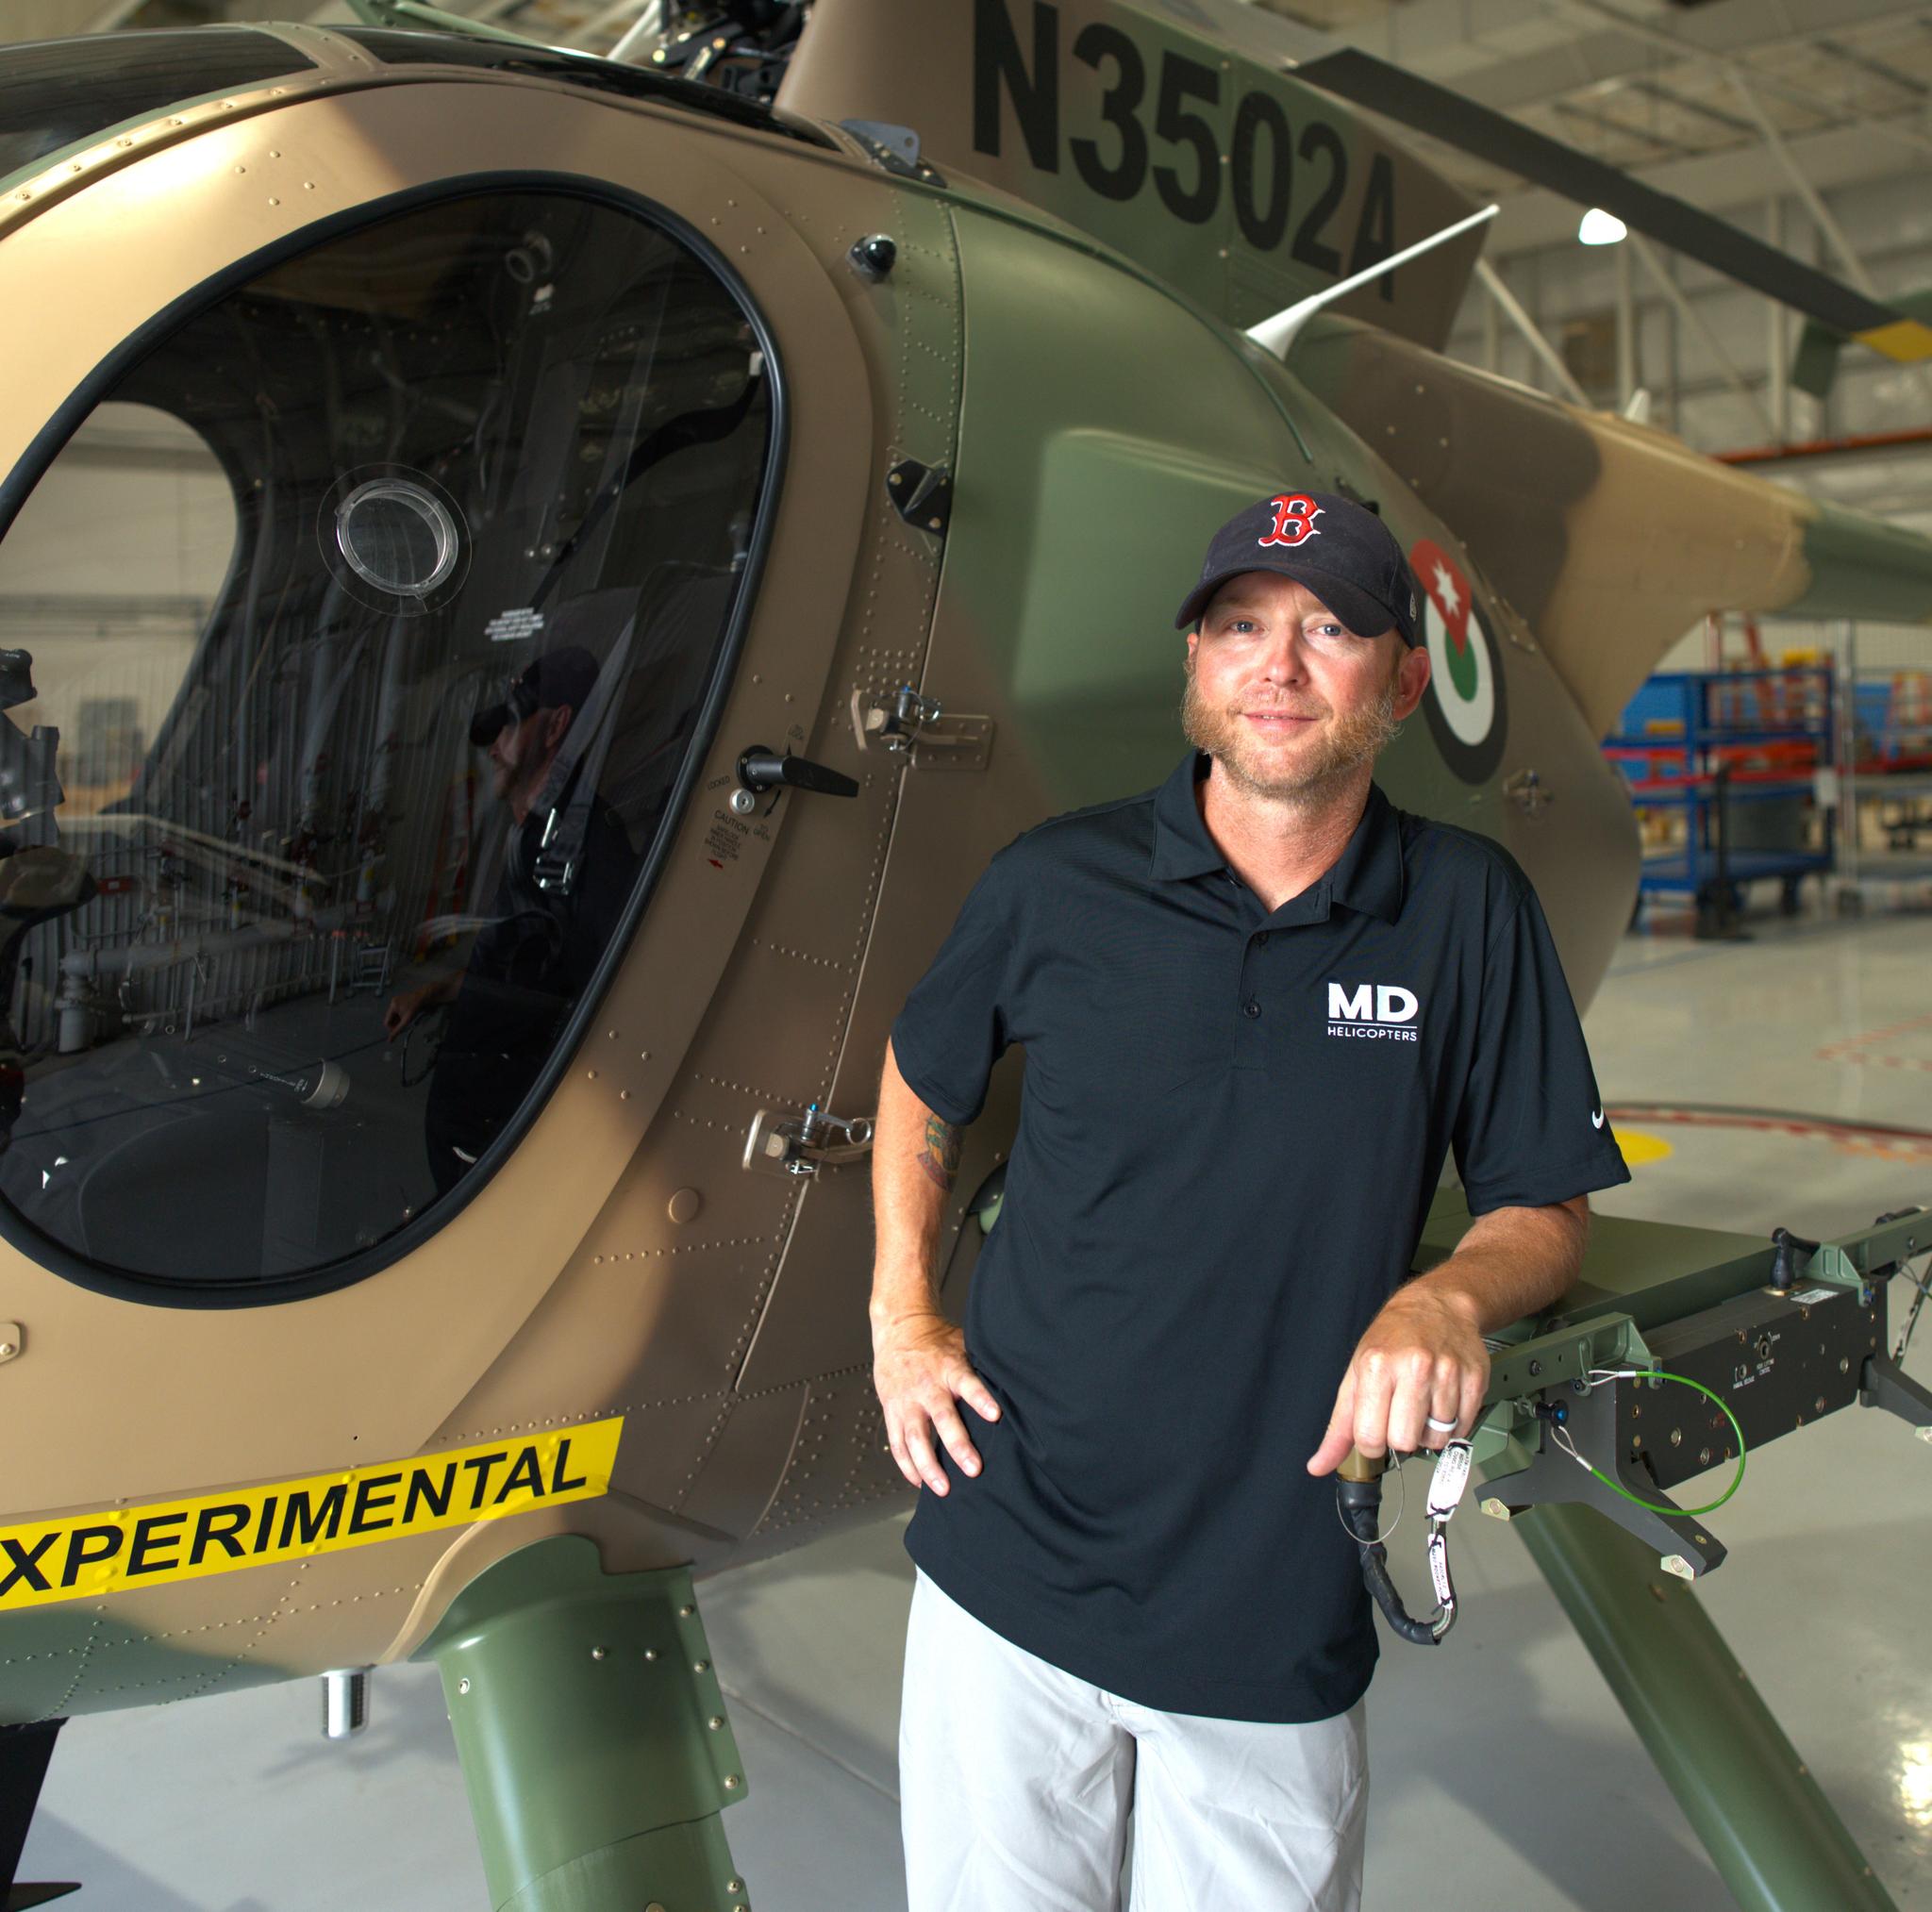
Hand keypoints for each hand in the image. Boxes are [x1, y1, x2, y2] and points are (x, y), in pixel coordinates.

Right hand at [384, 985, 432, 1039]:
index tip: (398, 1030)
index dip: (392, 1028)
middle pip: (390, 1019)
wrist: (424, 997)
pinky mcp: (401, 1001)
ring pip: (395, 1016)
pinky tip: (408, 1015)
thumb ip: (398, 1030)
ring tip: (408, 1019)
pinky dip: (402, 1015)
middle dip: (396, 1023)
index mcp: (393, 1006)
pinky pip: (398, 1011)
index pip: (387, 1022)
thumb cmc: (416, 1007)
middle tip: (404, 1025)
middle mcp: (393, 1003)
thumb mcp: (406, 1021)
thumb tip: (390, 1039)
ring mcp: (397, 1001)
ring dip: (400, 1020)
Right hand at [872, 1309, 1000, 1495]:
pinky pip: (897, 1443)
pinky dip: (907, 1465)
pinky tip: (919, 1483)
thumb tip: (1019, 1382)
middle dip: (958, 1445)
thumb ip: (982, 1366)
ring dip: (928, 1466)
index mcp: (948, 1367)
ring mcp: (907, 1401)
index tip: (995, 1415)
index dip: (980, 1399)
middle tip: (974, 1469)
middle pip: (941, 1418)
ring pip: (915, 1437)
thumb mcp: (963, 1344)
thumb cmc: (938, 1341)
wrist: (898, 1330)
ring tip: (943, 1489)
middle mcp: (927, 1386)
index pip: (967, 1383)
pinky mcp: (892, 1411)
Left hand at [1306, 1283, 1488, 1476]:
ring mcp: (1447, 1373)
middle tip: (1399, 1413)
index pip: (1370, 1438)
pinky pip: (1462, 1428)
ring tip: (1422, 1402)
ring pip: (1436, 1439)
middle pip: (1404, 1442)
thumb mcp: (1356, 1373)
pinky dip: (1451, 1423)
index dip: (1371, 1443)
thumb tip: (1319, 1464)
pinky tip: (1441, 1400)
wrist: (1437, 1305)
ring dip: (1427, 1430)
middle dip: (1400, 1437)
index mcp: (1377, 1366)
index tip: (1375, 1431)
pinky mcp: (1474, 1379)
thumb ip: (1339, 1426)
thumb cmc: (1393, 1338)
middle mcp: (1414, 1368)